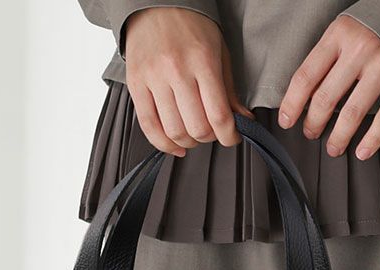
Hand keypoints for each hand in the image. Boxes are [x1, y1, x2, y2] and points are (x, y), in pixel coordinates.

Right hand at [125, 8, 250, 156]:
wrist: (156, 3)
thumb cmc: (190, 26)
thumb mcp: (219, 52)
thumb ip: (229, 90)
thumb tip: (243, 120)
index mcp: (203, 61)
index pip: (219, 115)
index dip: (229, 136)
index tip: (232, 137)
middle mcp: (177, 70)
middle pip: (197, 128)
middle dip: (209, 138)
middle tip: (213, 132)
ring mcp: (154, 79)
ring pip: (174, 131)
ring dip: (189, 142)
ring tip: (194, 135)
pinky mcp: (136, 85)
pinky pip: (148, 127)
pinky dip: (164, 144)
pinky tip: (175, 146)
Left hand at [279, 15, 379, 159]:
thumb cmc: (375, 26)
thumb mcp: (345, 31)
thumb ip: (327, 58)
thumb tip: (304, 97)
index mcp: (339, 35)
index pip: (306, 76)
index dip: (292, 104)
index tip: (286, 121)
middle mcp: (360, 50)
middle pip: (326, 98)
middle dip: (313, 123)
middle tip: (310, 133)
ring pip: (353, 112)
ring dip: (339, 137)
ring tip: (333, 148)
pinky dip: (373, 139)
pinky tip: (362, 152)